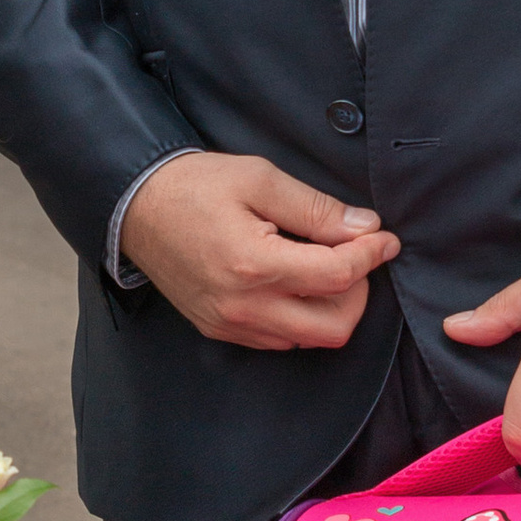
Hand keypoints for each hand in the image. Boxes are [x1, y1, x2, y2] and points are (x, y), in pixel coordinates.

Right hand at [119, 153, 397, 351]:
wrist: (135, 206)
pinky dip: (300, 318)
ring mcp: (230, 325)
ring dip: (330, 308)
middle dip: (358, 292)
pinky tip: (293, 283)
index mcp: (255, 265)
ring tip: (322, 267)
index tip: (385, 238)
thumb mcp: (260, 179)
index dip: (372, 256)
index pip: (338, 277)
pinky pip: (279, 341)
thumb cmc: (194, 186)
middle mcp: (244, 307)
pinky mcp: (219, 330)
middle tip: (353, 256)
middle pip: (334, 327)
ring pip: (309, 340)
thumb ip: (316, 209)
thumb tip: (365, 227)